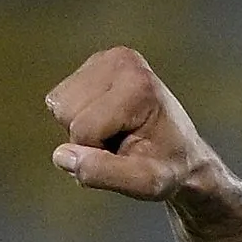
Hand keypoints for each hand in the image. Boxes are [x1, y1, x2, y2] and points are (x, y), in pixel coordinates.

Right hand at [44, 46, 219, 201]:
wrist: (182, 152)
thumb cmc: (167, 167)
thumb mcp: (145, 183)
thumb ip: (103, 173)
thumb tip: (62, 155)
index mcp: (139, 86)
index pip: (84, 130)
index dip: (97, 151)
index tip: (129, 150)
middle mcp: (123, 61)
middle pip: (66, 113)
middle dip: (87, 137)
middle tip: (122, 140)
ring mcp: (108, 58)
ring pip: (58, 105)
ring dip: (82, 127)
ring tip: (117, 130)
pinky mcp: (96, 63)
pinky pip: (60, 98)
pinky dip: (78, 115)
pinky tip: (109, 120)